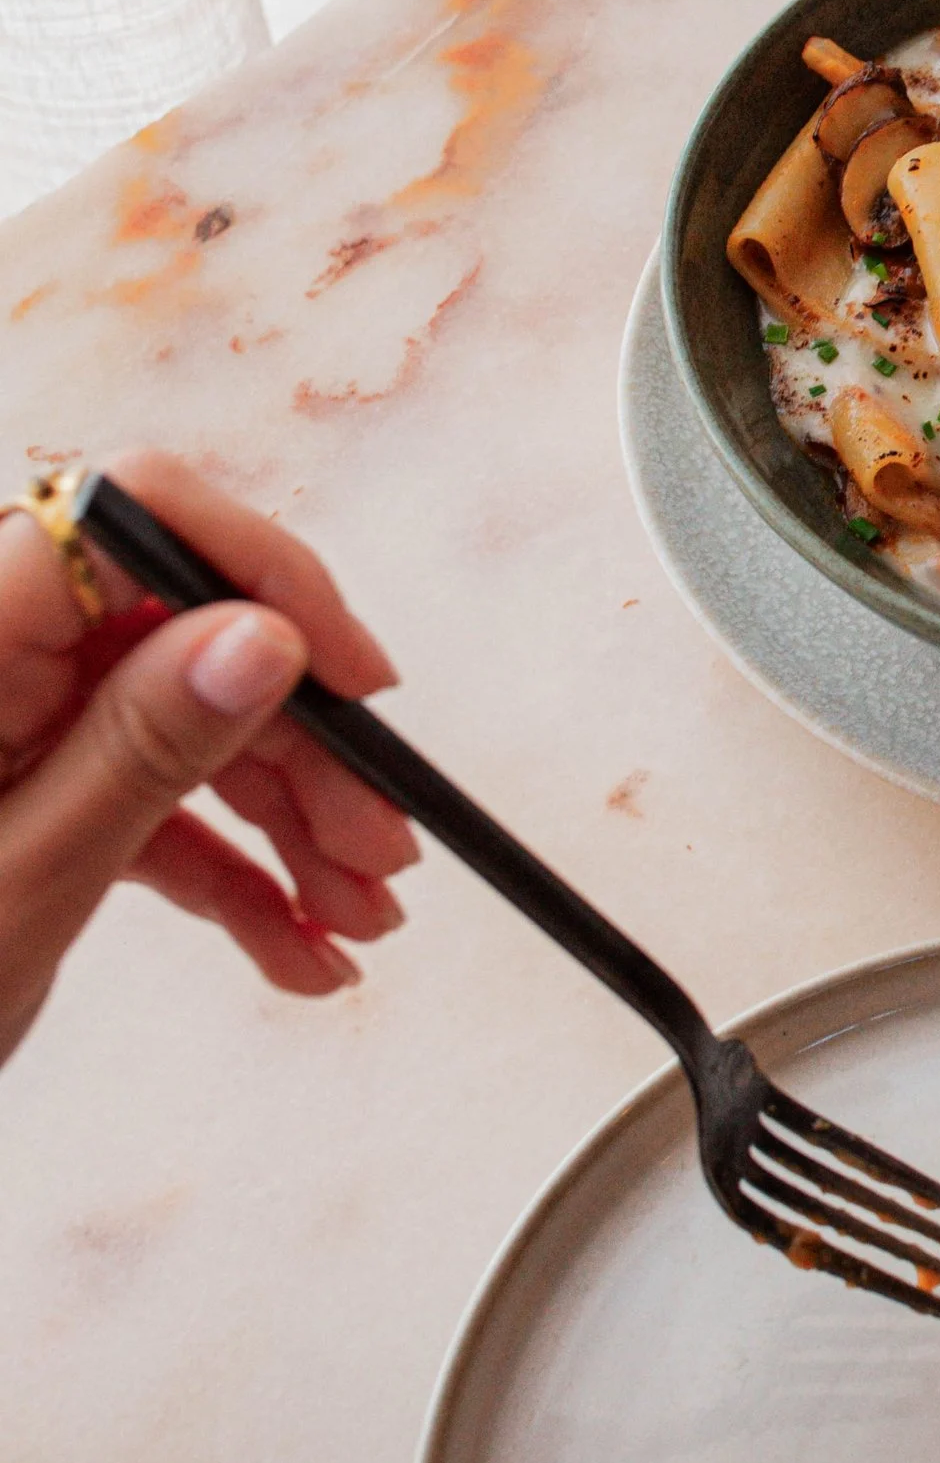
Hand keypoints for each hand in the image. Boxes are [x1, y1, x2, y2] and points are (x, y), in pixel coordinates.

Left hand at [0, 449, 417, 1067]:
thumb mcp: (18, 883)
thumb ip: (142, 750)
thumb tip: (262, 636)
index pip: (134, 519)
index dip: (266, 577)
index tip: (353, 679)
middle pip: (185, 633)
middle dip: (302, 744)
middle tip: (379, 845)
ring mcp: (5, 724)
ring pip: (187, 722)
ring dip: (289, 820)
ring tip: (356, 919)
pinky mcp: (22, 790)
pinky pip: (152, 798)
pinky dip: (232, 869)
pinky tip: (295, 944)